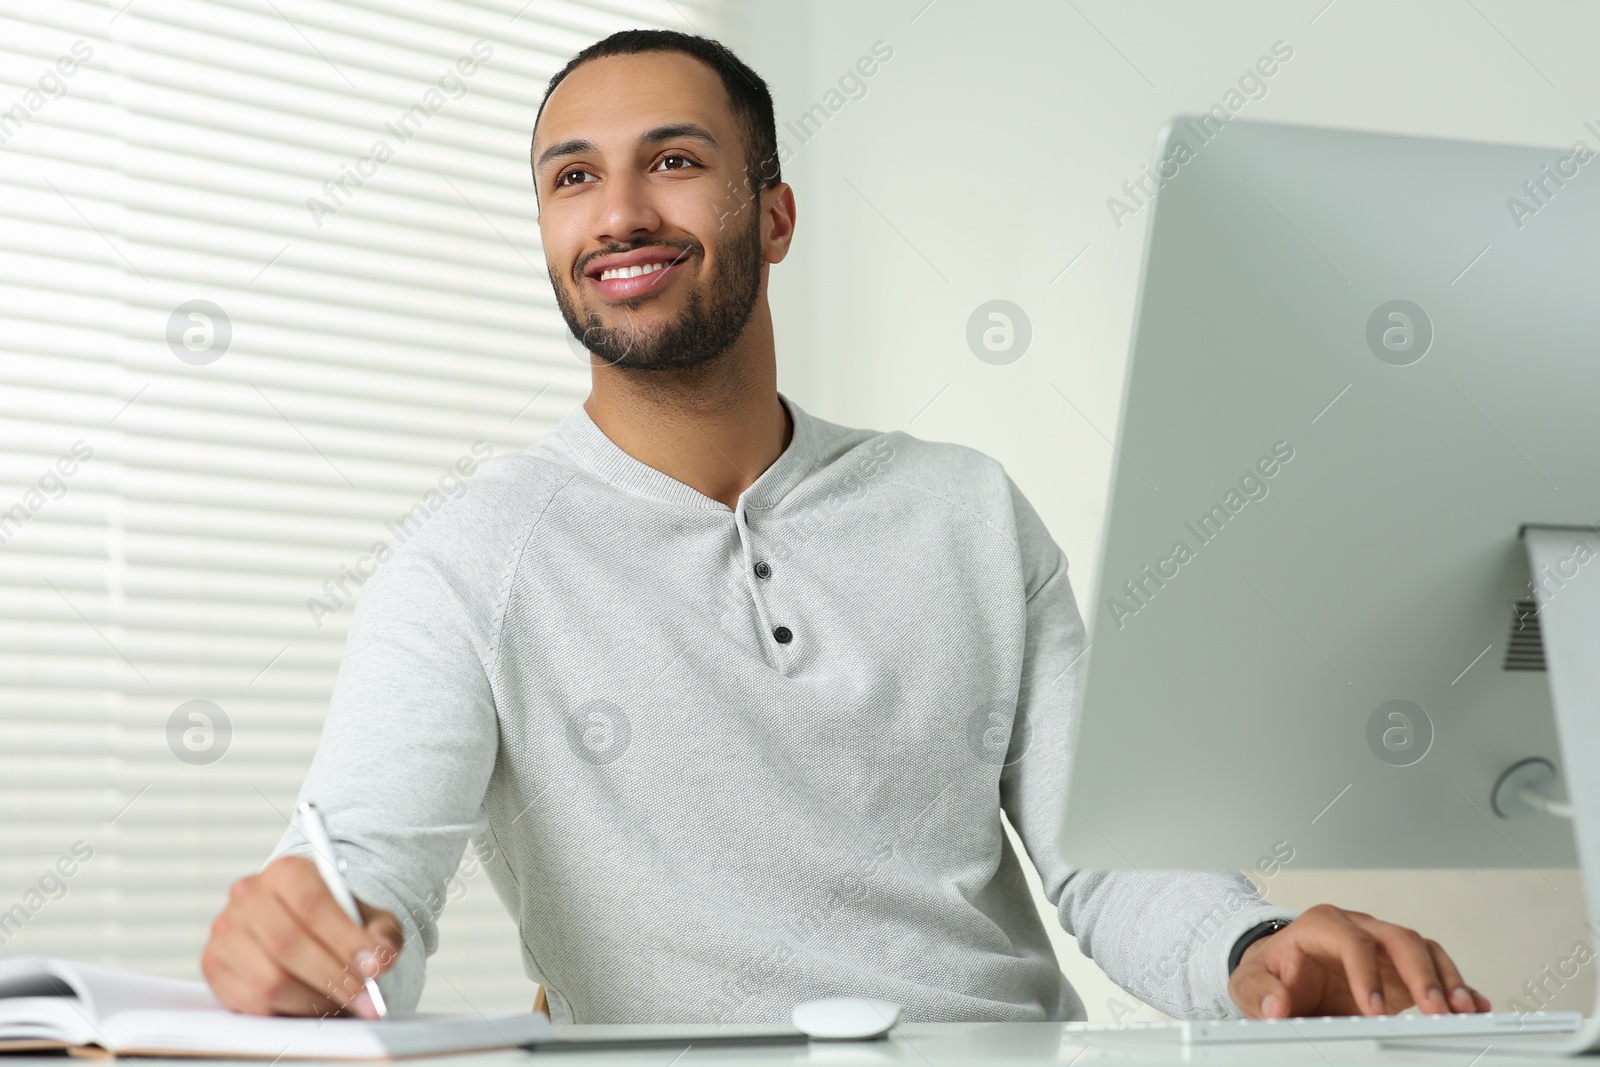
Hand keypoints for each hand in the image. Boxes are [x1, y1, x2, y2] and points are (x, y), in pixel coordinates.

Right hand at [201, 855, 402, 1017]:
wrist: (307, 932)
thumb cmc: (341, 925)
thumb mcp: (372, 922)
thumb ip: (381, 938)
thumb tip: (378, 963)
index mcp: (287, 871)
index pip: (312, 905)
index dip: (344, 940)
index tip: (373, 968)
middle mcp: (249, 895)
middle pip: (288, 944)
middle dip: (331, 977)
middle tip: (362, 997)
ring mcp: (226, 930)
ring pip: (270, 979)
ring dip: (310, 999)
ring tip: (338, 1003)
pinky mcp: (214, 965)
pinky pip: (251, 1002)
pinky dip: (286, 1011)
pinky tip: (308, 1005)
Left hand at [1229, 904, 1492, 1018]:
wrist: (1280, 971)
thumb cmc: (1269, 972)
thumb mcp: (1250, 981)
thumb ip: (1258, 992)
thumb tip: (1275, 1006)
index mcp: (1321, 926)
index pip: (1351, 941)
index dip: (1365, 974)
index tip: (1373, 1010)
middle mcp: (1358, 929)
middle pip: (1399, 939)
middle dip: (1421, 973)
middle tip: (1436, 1010)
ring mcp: (1383, 947)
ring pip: (1424, 950)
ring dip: (1447, 980)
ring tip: (1463, 1011)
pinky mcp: (1400, 969)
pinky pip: (1436, 969)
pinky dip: (1457, 987)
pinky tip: (1475, 1007)